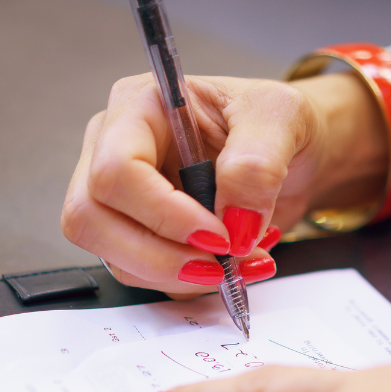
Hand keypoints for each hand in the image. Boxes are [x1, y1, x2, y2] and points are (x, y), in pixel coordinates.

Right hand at [61, 73, 387, 297]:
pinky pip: (145, 276)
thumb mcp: (281, 118)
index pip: (116, 171)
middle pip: (93, 220)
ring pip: (115, 258)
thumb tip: (233, 223)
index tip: (219, 236)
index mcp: (138, 108)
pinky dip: (191, 283)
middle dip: (160, 257)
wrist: (297, 154)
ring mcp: (122, 200)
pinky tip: (231, 264)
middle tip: (220, 266)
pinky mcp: (140, 236)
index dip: (164, 214)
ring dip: (180, 276)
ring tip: (241, 262)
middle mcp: (114, 151)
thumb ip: (257, 165)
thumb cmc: (279, 123)